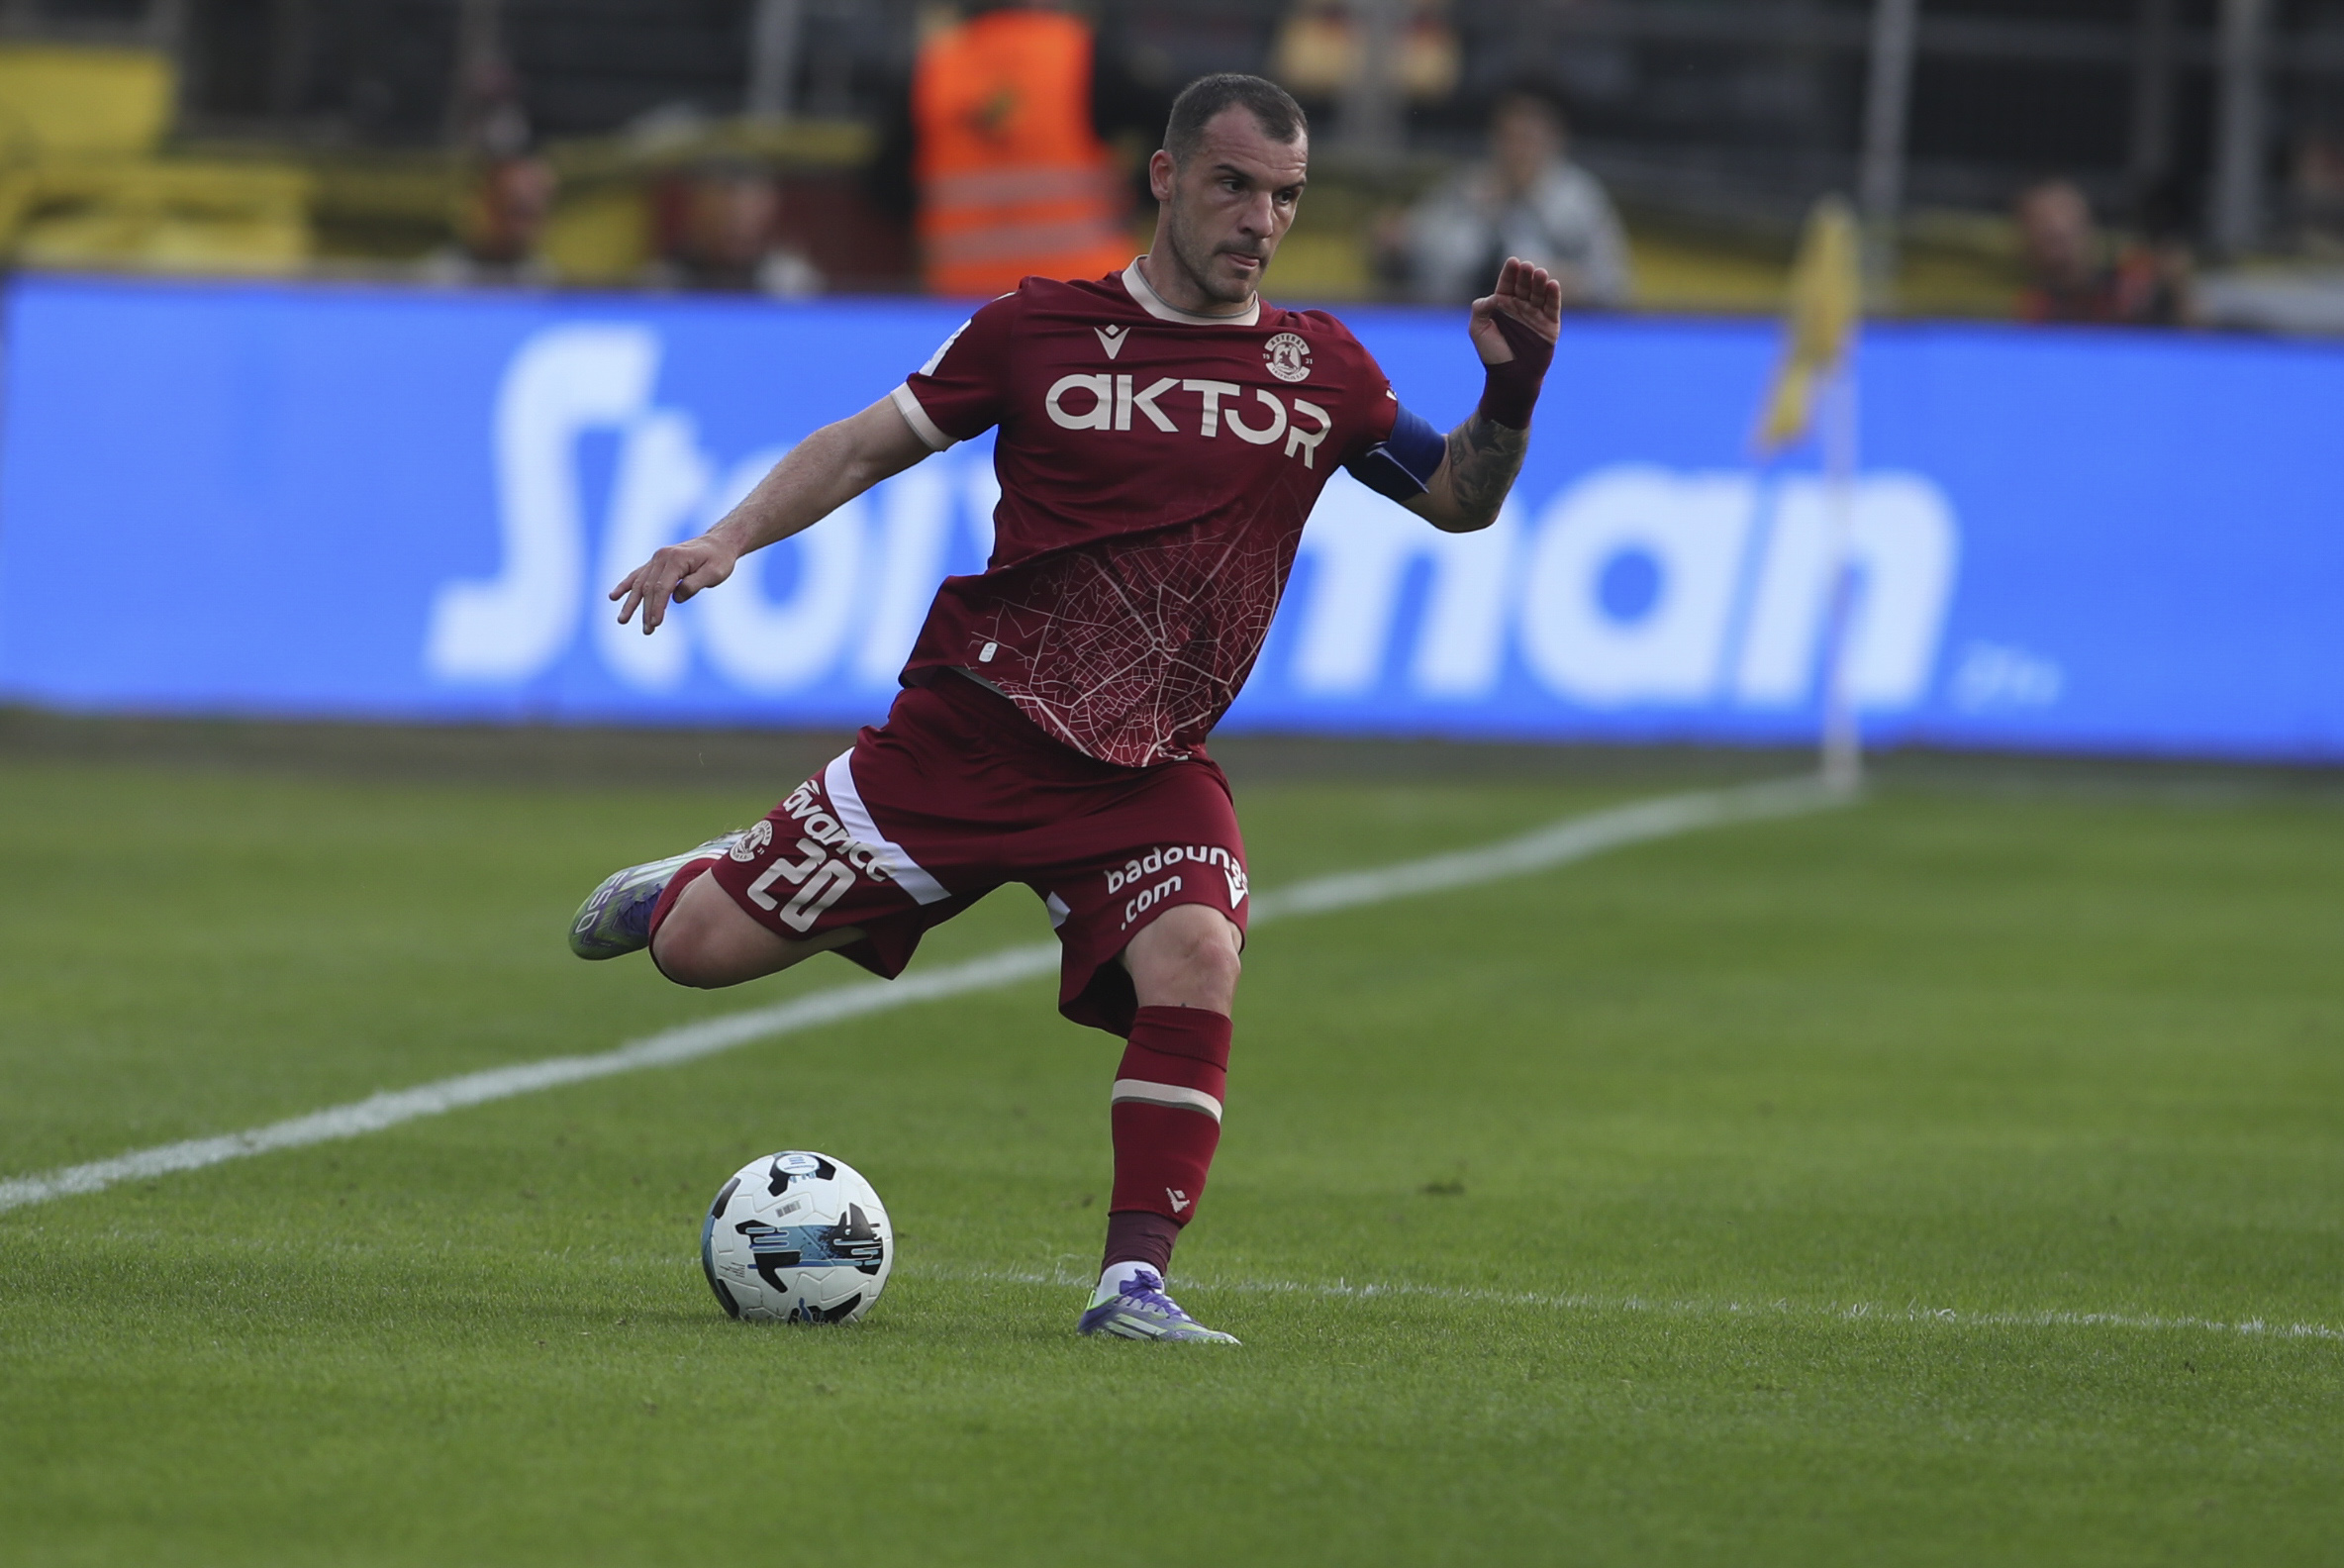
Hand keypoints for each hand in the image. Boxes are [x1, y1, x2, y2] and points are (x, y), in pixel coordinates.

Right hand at [611, 535, 738, 633]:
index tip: (655, 624)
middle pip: (649, 588)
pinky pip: (637, 575)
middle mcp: (662, 557)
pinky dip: (626, 586)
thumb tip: (676, 598)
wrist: (718, 543)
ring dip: (631, 603)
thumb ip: (695, 584)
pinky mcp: (656, 562)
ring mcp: (657, 558)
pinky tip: (614, 597)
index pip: (662, 587)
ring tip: (622, 621)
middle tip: (648, 631)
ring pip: (640, 583)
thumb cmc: (719, 559)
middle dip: (646, 611)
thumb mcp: (715, 573)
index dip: (657, 607)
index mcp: (675, 559)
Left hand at [1468, 256, 1563, 365]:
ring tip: (1540, 274)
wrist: (1511, 376)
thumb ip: (1480, 309)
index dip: (1510, 272)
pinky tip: (1552, 284)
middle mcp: (1520, 306)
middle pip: (1524, 285)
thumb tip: (1492, 296)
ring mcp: (1535, 314)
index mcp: (1502, 304)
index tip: (1513, 262)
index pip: (1507, 283)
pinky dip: (1553, 296)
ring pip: (1539, 293)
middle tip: (1527, 267)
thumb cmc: (1492, 354)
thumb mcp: (1478, 329)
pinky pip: (1552, 307)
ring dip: (1540, 283)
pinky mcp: (1549, 324)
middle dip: (1526, 275)